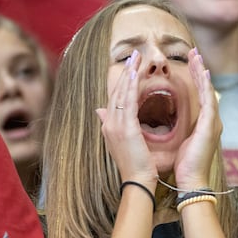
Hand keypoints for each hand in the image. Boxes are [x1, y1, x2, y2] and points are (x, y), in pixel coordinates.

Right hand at [95, 50, 156, 186]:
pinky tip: (136, 73)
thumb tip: (99, 111)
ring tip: (137, 57)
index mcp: (108, 127)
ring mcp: (115, 125)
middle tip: (135, 55)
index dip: (122, 81)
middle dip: (125, 72)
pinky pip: (127, 101)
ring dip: (129, 73)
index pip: (114, 98)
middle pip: (116, 91)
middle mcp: (108, 124)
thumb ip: (113, 126)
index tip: (130, 67)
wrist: (138, 182)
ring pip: (120, 93)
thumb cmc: (136, 166)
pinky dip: (130, 86)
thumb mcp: (121, 143)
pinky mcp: (125, 128)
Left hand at [173, 48, 221, 189]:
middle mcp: (210, 121)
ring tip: (197, 56)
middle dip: (200, 70)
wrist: (190, 181)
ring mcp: (212, 122)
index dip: (194, 79)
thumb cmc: (182, 166)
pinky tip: (203, 72)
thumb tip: (145, 118)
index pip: (199, 96)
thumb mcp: (172, 142)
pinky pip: (209, 100)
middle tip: (194, 53)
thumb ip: (163, 127)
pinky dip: (206, 85)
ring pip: (209, 90)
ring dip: (203, 72)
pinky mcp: (210, 125)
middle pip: (206, 89)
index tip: (188, 64)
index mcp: (202, 124)